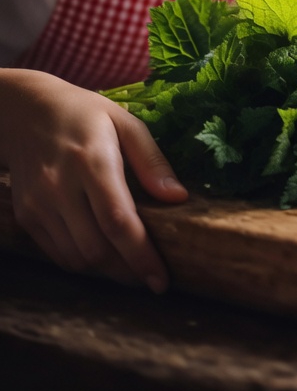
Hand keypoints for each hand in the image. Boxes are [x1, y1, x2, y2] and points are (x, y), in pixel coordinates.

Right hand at [0, 69, 187, 291]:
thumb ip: (153, 162)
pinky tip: (103, 254)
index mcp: (92, 161)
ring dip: (107, 270)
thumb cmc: (85, 114)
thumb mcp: (126, 123)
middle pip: (97, 249)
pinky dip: (82, 261)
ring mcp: (38, 204)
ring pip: (76, 257)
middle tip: (152, 276)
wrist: (23, 111)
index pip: (118, 221)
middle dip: (128, 270)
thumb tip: (178, 198)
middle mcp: (60, 187)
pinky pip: (57, 253)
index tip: (161, 280)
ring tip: (132, 266)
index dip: (141, 257)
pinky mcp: (25, 215)